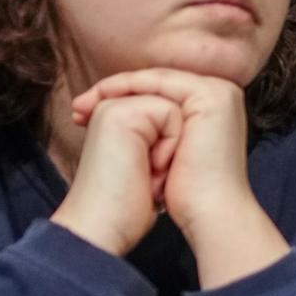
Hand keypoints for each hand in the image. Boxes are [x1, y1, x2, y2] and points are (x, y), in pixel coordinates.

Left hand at [71, 69, 288, 287]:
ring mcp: (218, 93)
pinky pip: (162, 82)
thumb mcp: (164, 153)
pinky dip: (131, 87)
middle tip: (76, 108)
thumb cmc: (185, 195)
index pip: (158, 94)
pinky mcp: (211, 96)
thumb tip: (130, 126)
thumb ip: (154, 131)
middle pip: (155, 85)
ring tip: (84, 105)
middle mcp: (219, 95)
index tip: (81, 114)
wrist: (209, 213)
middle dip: (111, 93)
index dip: (118, 100)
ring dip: (117, 89)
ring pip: (156, 81)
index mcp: (210, 108)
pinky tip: (105, 99)